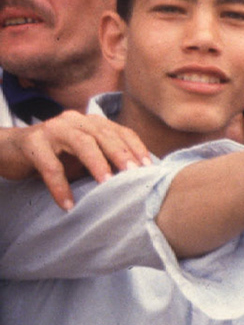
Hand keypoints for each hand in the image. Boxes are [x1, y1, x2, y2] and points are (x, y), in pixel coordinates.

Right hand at [0, 112, 151, 209]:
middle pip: (103, 135)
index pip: (120, 131)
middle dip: (121, 154)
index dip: (136, 147)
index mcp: (91, 122)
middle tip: (134, 174)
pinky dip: (59, 186)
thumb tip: (138, 181)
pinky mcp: (32, 142)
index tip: (149, 167)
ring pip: (81, 143)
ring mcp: (53, 128)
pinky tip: (67, 204)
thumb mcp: (84, 157)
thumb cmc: (55, 155)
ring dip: (97, 164)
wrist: (11, 150)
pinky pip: (50, 165)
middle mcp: (74, 120)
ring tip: (107, 184)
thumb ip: (106, 161)